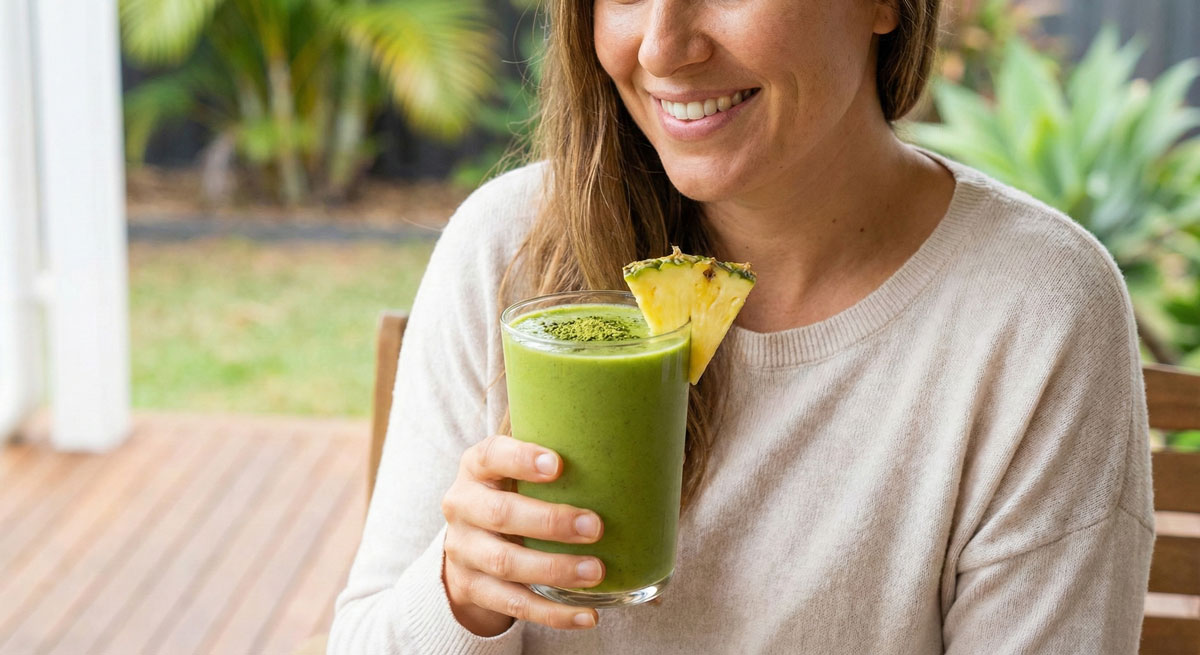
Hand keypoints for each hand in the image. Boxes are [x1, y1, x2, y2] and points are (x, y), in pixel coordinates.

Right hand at [441, 434, 604, 635]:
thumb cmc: (513, 495)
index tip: (558, 464)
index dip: (521, 459)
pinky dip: (552, 612)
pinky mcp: (470, 587)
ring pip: (504, 562)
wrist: (468, 543)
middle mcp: (462, 505)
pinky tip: (586, 614)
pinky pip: (512, 603)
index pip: (492, 455)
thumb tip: (644, 473)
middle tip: (595, 526)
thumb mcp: (519, 473)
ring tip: (595, 571)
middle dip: (549, 521)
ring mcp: (463, 549)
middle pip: (500, 513)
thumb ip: (558, 467)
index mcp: (476, 468)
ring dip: (553, 568)